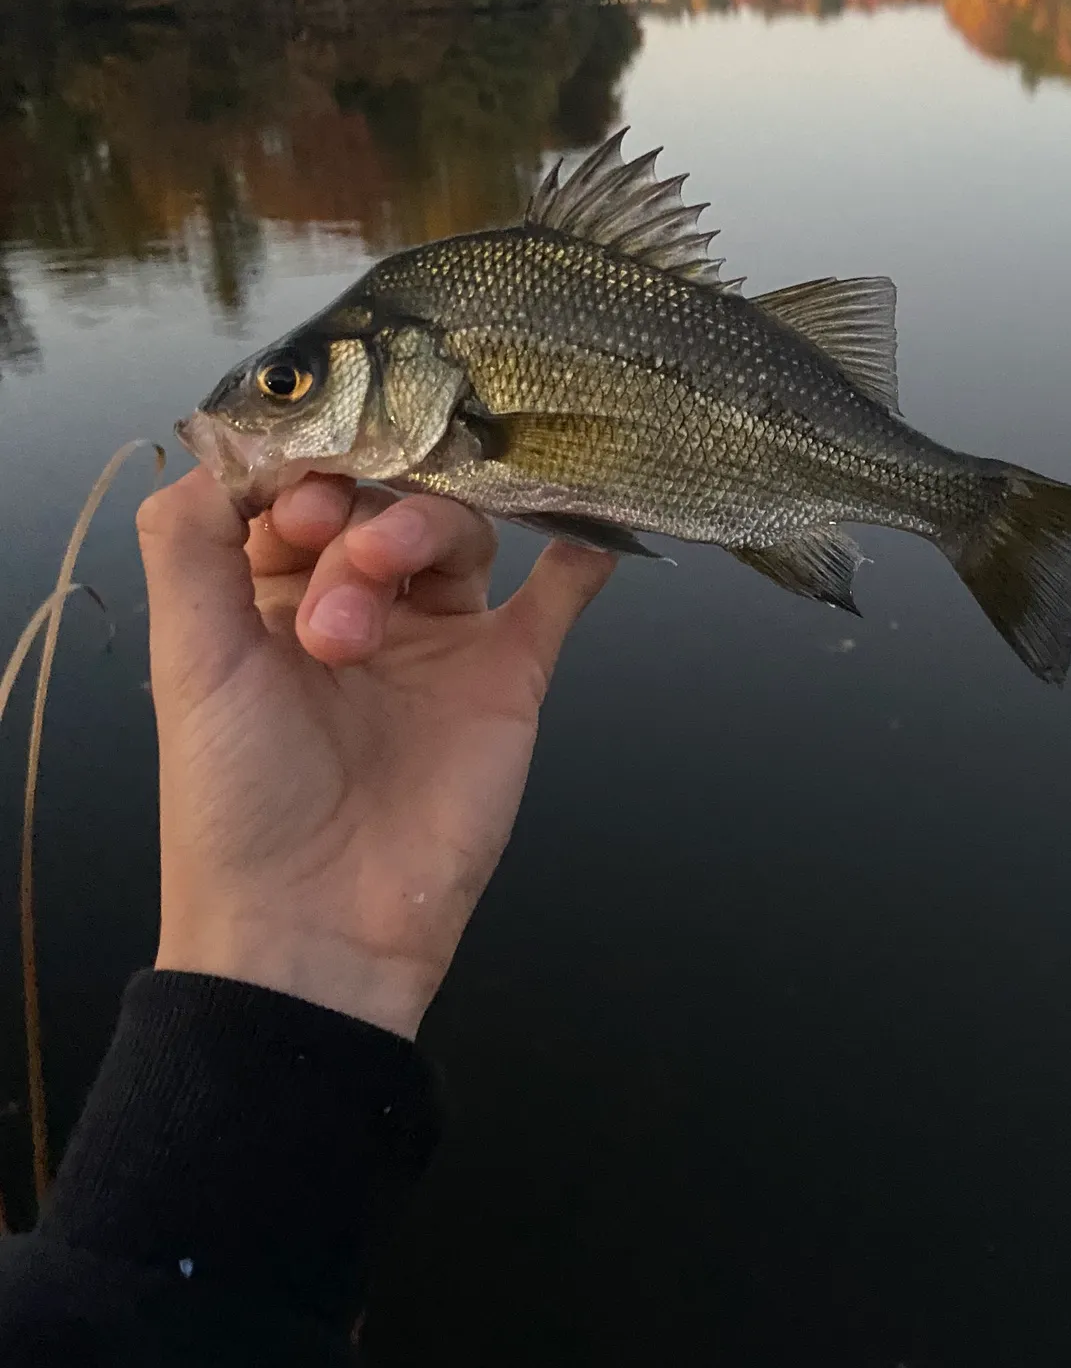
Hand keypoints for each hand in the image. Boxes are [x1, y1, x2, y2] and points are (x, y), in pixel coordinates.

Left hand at [136, 468, 614, 1037]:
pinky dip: (576, 559)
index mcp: (270, 596)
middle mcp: (361, 605)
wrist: (319, 924)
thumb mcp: (190, 658)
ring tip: (380, 597)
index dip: (303, 474)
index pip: (304, 487)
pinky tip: (583, 530)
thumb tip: (232, 443)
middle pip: (384, 500)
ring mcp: (441, 639)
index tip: (300, 508)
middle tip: (338, 573)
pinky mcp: (509, 676)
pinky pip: (555, 599)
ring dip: (423, 532)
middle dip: (358, 518)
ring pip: (458, 533)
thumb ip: (192, 540)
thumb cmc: (237, 796)